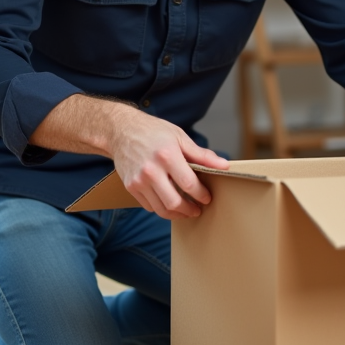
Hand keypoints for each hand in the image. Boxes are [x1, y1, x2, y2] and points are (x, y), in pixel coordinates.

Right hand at [107, 109, 228, 219]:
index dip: (201, 194)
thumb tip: (224, 165)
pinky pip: (149, 206)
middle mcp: (151, 171)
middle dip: (190, 210)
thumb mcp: (179, 137)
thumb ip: (201, 154)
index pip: (189, 184)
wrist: (121, 131)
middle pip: (174, 202)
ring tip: (186, 211)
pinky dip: (161, 208)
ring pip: (161, 209)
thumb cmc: (153, 132)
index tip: (207, 198)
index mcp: (167, 156)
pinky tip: (169, 203)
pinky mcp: (131, 187)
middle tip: (198, 210)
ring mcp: (139, 181)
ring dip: (177, 214)